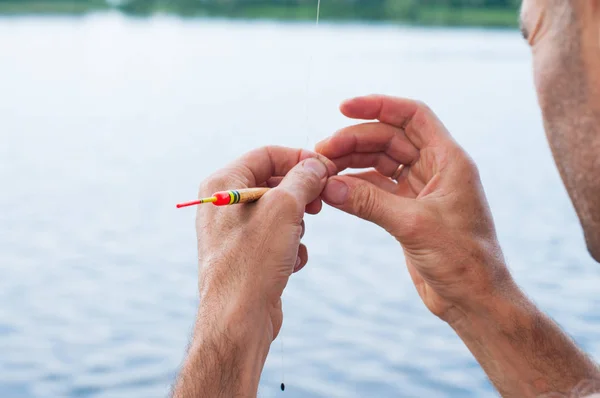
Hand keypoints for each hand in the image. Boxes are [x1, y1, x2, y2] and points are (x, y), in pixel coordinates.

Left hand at [196, 146, 335, 339]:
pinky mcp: (247, 254)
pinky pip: (278, 237)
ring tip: (295, 241)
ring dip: (297, 224)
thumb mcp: (284, 208)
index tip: (327, 169)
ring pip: (280, 211)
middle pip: (274, 182)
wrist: (239, 319)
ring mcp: (235, 231)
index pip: (267, 155)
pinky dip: (291, 246)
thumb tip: (316, 166)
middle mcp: (224, 204)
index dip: (300, 158)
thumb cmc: (253, 260)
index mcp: (222, 184)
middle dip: (301, 193)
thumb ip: (303, 178)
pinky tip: (291, 263)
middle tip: (320, 203)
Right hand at [316, 95, 513, 323]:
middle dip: (355, 140)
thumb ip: (369, 202)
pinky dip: (356, 187)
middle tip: (322, 152)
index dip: (378, 105)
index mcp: (449, 160)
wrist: (473, 300)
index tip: (343, 107)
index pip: (412, 116)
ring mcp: (421, 190)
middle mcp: (436, 169)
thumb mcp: (413, 225)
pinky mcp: (409, 212)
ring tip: (323, 170)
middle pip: (389, 139)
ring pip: (381, 163)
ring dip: (352, 163)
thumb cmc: (462, 260)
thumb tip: (329, 185)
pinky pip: (377, 189)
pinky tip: (335, 190)